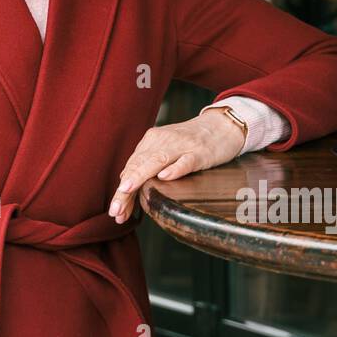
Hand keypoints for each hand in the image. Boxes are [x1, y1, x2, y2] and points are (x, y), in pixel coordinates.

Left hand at [108, 107, 246, 223]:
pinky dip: (175, 169)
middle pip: (139, 165)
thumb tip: (126, 183)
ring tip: (126, 189)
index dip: (122, 190)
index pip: (132, 167)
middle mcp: (163, 141)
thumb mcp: (166, 150)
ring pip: (156, 161)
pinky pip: (185, 160)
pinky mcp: (200, 152)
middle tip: (115, 210)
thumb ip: (147, 164)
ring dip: (140, 176)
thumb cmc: (191, 141)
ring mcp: (181, 146)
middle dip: (125, 189)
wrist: (222, 125)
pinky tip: (164, 177)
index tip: (115, 211)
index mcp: (152, 141)